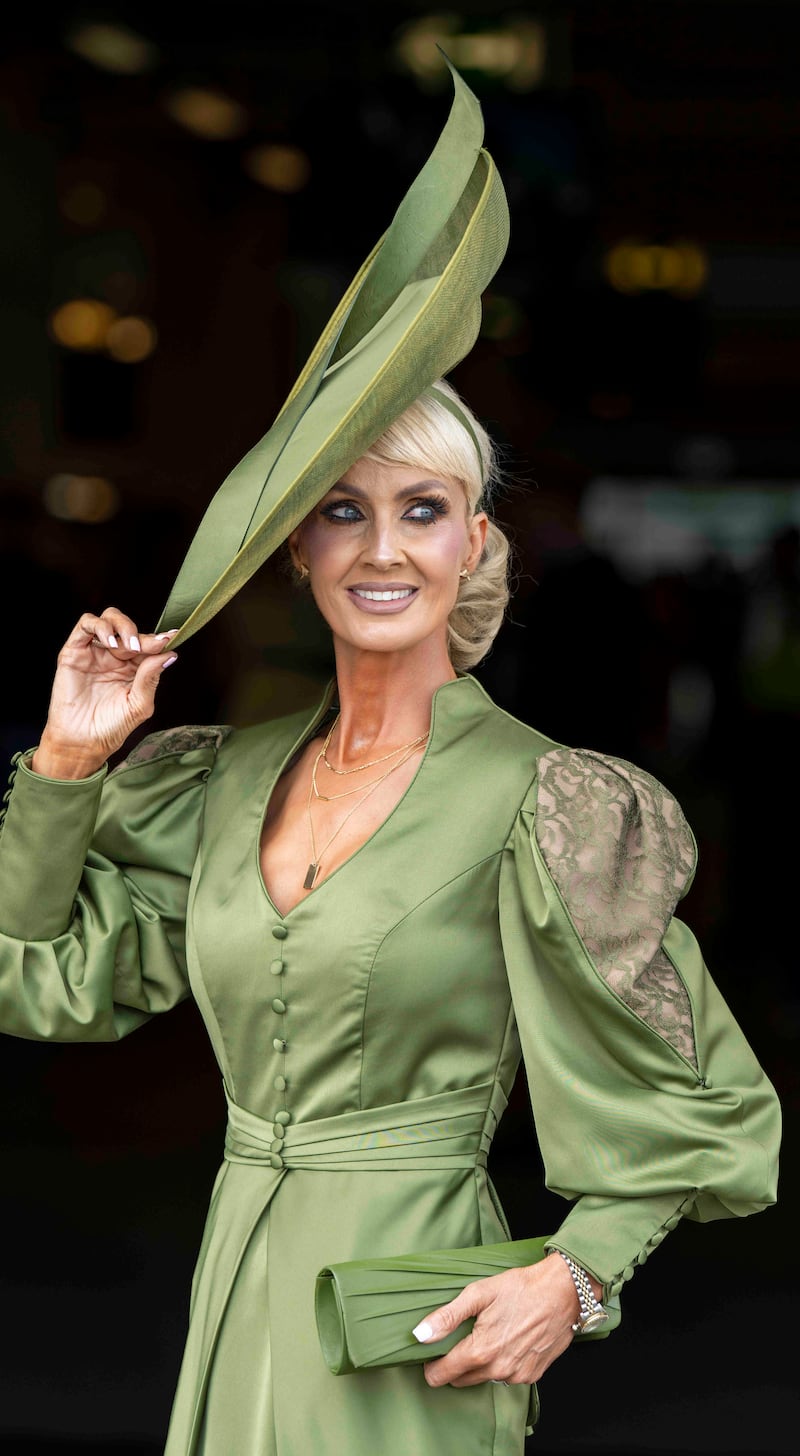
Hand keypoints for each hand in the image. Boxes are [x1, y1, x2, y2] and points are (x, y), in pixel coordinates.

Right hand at [32, 608, 178, 777]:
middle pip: (129, 626)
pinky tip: (110, 642)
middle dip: (139, 633)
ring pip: (109, 618)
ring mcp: (95, 652)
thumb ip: (151, 678)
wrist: (82, 742)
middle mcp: (115, 656)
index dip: (158, 639)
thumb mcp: (139, 705)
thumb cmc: (111, 727)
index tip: (170, 639)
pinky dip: (100, 626)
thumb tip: (170, 653)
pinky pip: (86, 625)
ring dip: (122, 626)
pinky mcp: (74, 651)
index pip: (147, 643)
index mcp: (133, 667)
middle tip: (141, 647)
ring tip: (126, 646)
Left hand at [414, 1252, 580, 1388]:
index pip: (441, 1376)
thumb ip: (447, 1317)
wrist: (562, 1292)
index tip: (432, 1353)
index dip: (432, 1365)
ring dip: (480, 1363)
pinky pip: (506, 1377)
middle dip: (455, 1363)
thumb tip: (420, 1335)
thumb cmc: (520, 1288)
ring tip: (490, 1334)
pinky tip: (509, 1340)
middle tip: (462, 1337)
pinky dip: (502, 1363)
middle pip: (460, 1380)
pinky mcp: (531, 1376)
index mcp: (480, 1351)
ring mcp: (516, 1376)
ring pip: (483, 1379)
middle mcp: (498, 1370)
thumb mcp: (479, 1293)